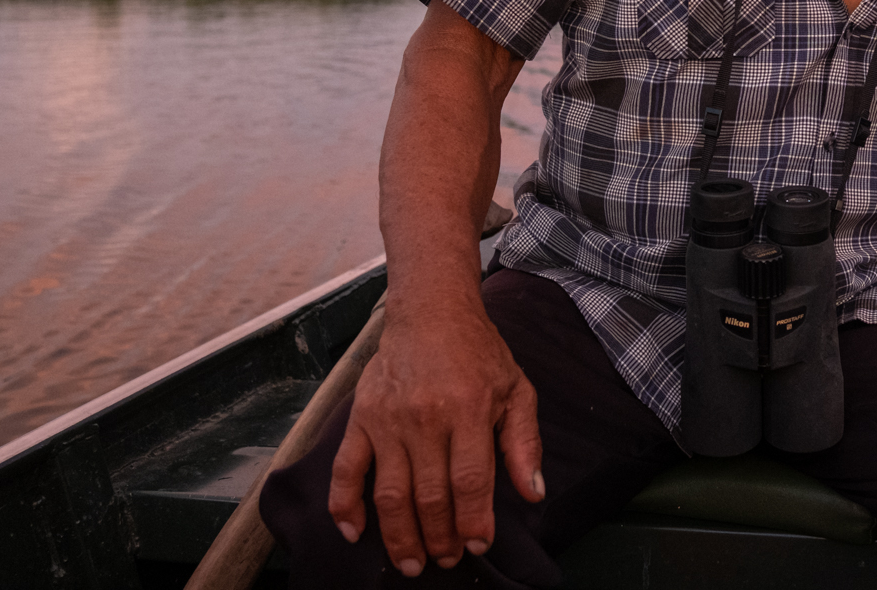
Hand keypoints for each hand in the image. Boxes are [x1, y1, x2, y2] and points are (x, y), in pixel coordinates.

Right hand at [328, 300, 543, 575]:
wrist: (430, 312)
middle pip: (430, 495)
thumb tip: (533, 494)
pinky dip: (343, 506)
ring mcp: (388, 420)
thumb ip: (525, 443)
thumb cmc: (479, 354)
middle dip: (439, 538)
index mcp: (470, 410)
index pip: (470, 481)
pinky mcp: (360, 419)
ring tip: (412, 563)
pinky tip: (354, 533)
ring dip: (399, 536)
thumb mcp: (517, 390)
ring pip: (389, 493)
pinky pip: (345, 470)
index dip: (474, 521)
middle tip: (446, 560)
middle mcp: (426, 417)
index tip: (478, 544)